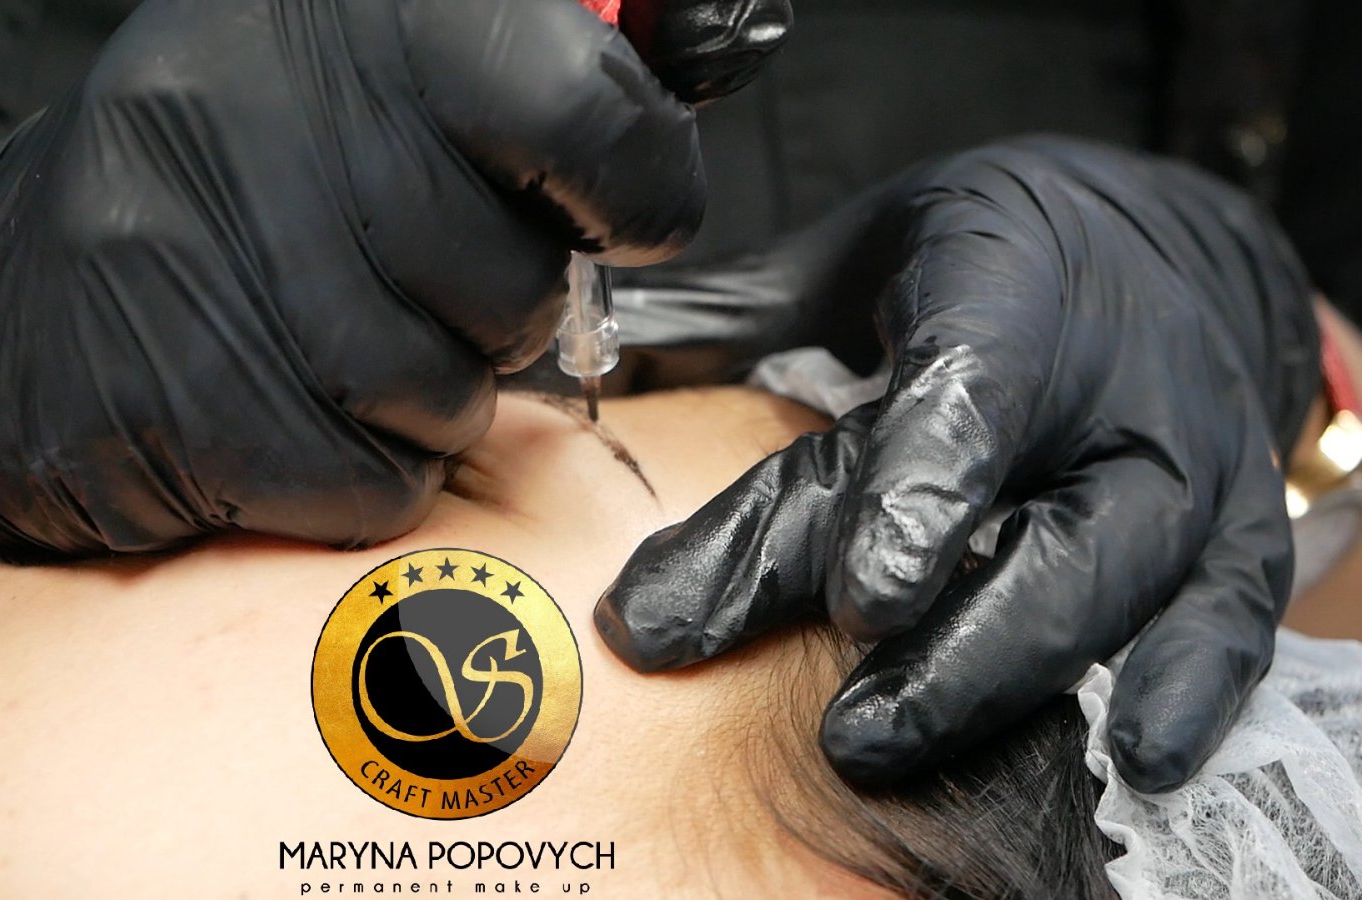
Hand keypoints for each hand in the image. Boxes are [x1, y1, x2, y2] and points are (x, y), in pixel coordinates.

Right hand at [0, 0, 790, 574]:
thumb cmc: (226, 197)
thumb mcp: (360, 89)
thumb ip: (518, 97)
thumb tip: (660, 137)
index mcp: (340, 14)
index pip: (576, 103)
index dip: (632, 184)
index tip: (622, 210)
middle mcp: (258, 107)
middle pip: (514, 280)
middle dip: (499, 316)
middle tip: (424, 291)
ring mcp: (198, 248)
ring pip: (442, 391)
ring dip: (422, 400)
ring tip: (337, 349)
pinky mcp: (168, 390)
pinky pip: (366, 480)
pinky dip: (358, 474)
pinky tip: (285, 415)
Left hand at [595, 137, 1319, 791]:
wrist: (1148, 244)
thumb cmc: (979, 255)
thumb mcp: (860, 249)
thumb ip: (735, 309)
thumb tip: (591, 348)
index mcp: (1005, 287)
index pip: (965, 394)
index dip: (918, 497)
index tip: (862, 599)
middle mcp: (1112, 381)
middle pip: (1035, 526)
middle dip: (943, 641)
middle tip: (845, 732)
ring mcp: (1186, 457)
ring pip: (1117, 586)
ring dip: (1007, 680)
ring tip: (894, 745)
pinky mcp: (1235, 520)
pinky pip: (1233, 617)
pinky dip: (1190, 689)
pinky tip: (1139, 756)